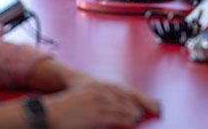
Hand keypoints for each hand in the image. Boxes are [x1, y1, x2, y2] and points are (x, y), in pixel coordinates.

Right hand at [44, 81, 159, 127]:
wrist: (50, 111)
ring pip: (124, 108)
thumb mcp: (85, 99)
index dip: (142, 98)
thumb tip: (115, 112)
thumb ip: (100, 102)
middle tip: (157, 109)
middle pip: (129, 98)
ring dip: (135, 114)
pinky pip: (117, 118)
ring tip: (143, 117)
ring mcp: (99, 102)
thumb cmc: (66, 108)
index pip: (126, 92)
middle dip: (143, 104)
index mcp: (99, 87)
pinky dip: (127, 120)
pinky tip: (133, 122)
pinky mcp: (97, 115)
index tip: (154, 103)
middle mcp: (101, 91)